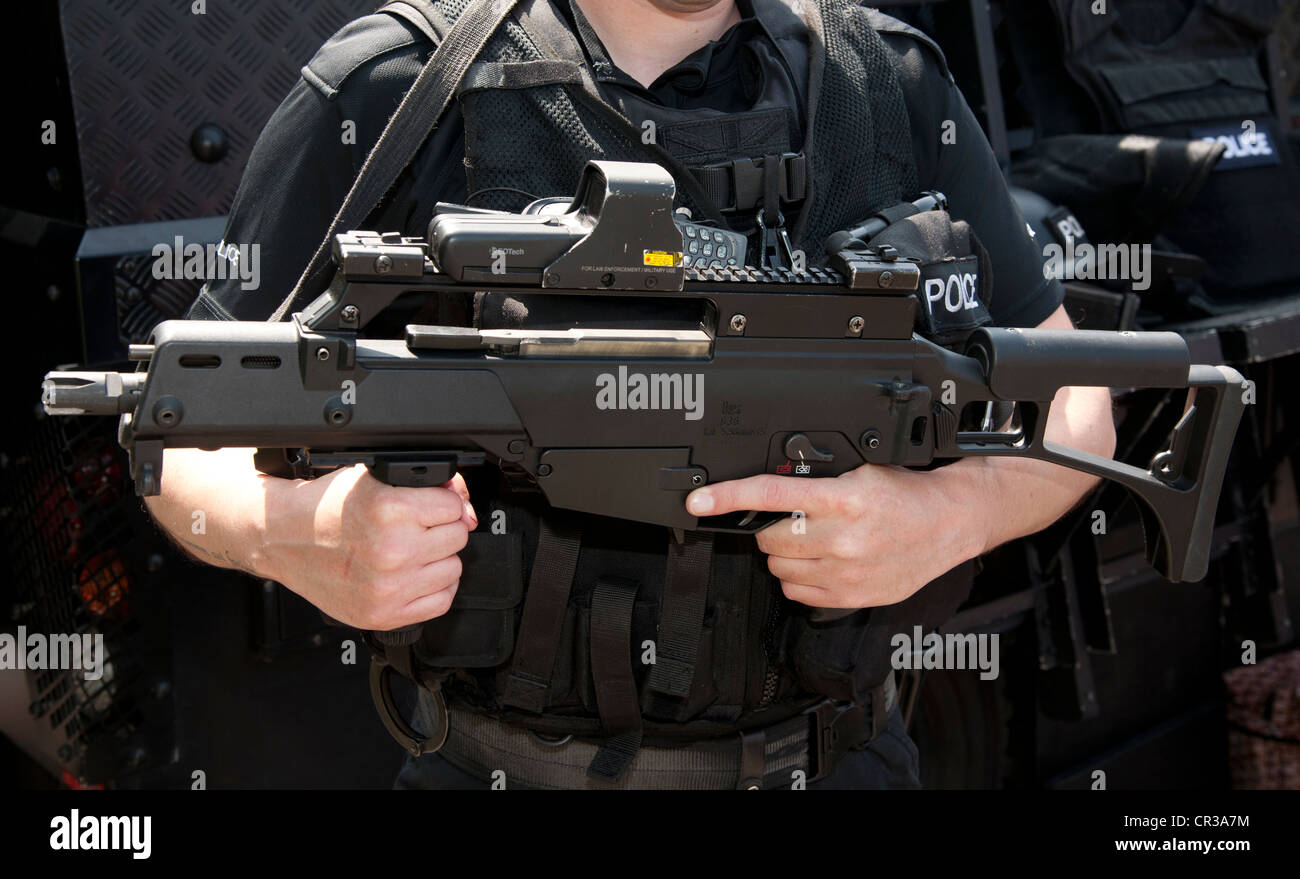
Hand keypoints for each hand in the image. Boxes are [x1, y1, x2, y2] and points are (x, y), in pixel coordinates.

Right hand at [260, 464, 476, 630]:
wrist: (281, 538)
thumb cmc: (325, 508)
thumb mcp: (373, 478)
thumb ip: (427, 485)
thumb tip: (466, 508)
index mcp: (388, 509)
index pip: (453, 506)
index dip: (441, 502)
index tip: (424, 506)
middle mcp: (391, 549)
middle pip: (457, 536)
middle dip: (439, 529)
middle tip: (411, 528)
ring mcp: (388, 586)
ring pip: (453, 569)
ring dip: (436, 559)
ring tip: (406, 551)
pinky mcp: (384, 614)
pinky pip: (441, 601)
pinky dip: (432, 588)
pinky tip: (409, 574)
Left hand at [685, 463, 982, 609]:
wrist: (949, 524)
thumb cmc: (905, 494)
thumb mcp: (861, 470)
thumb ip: (817, 480)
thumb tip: (770, 487)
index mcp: (842, 498)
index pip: (771, 496)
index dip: (728, 497)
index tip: (698, 501)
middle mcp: (841, 537)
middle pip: (769, 537)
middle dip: (772, 527)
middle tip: (796, 519)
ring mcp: (845, 571)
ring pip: (778, 567)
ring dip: (785, 554)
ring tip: (815, 540)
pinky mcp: (850, 597)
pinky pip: (797, 592)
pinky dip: (800, 577)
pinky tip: (824, 562)